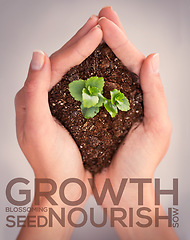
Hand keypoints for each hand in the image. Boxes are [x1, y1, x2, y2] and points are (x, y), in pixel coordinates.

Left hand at [15, 15, 101, 239]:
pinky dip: (87, 70)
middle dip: (80, 41)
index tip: (96, 29)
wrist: (60, 186)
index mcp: (31, 99)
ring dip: (84, 52)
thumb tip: (38, 55)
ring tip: (98, 36)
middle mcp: (40, 97)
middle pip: (60, 62)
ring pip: (69, 71)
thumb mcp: (38, 129)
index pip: (55, 64)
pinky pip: (76, 85)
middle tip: (98, 23)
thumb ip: (33, 92)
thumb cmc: (51, 163)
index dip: (76, 45)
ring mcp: (53, 103)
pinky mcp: (65, 111)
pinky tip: (98, 63)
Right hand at [94, 7, 177, 239]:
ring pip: (103, 71)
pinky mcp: (95, 116)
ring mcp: (110, 105)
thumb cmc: (140, 164)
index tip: (106, 21)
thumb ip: (156, 94)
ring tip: (90, 30)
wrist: (121, 189)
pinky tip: (79, 61)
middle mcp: (128, 98)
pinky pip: (89, 91)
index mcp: (144, 97)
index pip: (133, 61)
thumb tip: (152, 58)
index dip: (121, 40)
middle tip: (102, 14)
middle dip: (111, 36)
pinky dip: (85, 74)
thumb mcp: (157, 128)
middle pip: (119, 60)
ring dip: (97, 50)